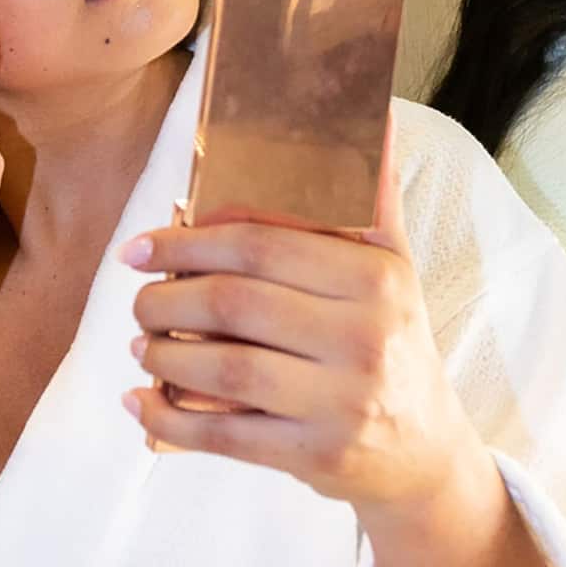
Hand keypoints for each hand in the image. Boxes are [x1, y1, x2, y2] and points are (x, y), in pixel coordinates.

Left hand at [120, 121, 485, 522]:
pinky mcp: (317, 456)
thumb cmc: (393, 345)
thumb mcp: (395, 269)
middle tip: (140, 301)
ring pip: (223, 370)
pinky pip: (224, 436)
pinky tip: (140, 403)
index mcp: (377, 279)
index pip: (261, 246)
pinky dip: (169, 421)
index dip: (187, 242)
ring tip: (141, 347)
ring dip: (162, 357)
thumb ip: (371, 198)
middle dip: (165, 300)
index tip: (141, 247)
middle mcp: (365, 337)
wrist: (425, 453)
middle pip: (235, 305)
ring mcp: (343, 402)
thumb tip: (374, 111)